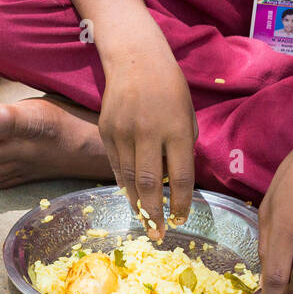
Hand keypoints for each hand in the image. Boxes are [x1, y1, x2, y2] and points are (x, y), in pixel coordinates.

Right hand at [97, 46, 196, 239]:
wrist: (134, 59)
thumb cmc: (169, 87)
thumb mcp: (186, 114)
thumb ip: (182, 146)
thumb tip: (175, 179)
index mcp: (175, 128)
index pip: (181, 176)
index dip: (181, 202)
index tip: (181, 219)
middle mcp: (148, 132)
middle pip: (151, 183)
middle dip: (155, 213)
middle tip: (157, 234)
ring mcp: (123, 132)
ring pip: (129, 178)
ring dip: (137, 203)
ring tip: (144, 220)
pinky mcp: (106, 131)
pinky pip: (116, 164)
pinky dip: (124, 183)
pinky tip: (130, 196)